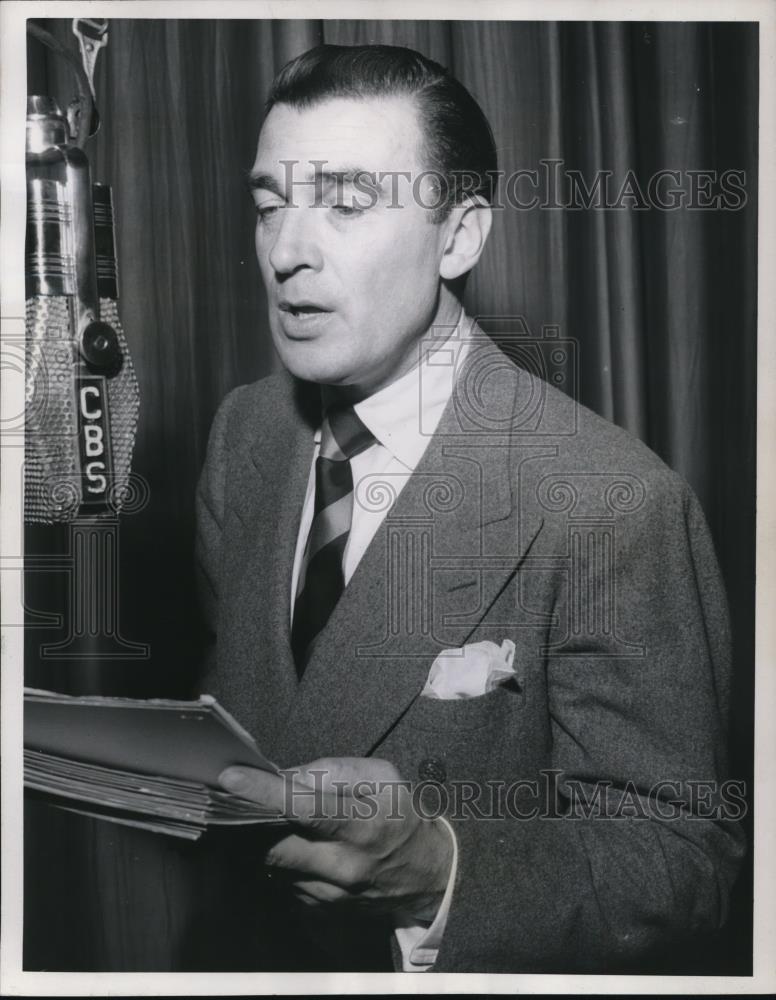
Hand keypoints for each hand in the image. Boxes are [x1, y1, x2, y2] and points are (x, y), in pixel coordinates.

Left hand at [218, 757, 452, 920]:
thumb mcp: (382, 777)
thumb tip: (288, 776)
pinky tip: (292, 847)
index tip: (231, 777)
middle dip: (251, 823)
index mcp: (362, 824)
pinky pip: (285, 884)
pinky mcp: (323, 910)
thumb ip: (335, 771)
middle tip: (236, 801)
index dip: (264, 792)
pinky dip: (281, 863)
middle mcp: (345, 865)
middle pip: (276, 846)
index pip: (304, 807)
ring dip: (264, 843)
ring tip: (266, 821)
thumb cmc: (402, 815)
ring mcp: (333, 894)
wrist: (429, 874)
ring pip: (275, 868)